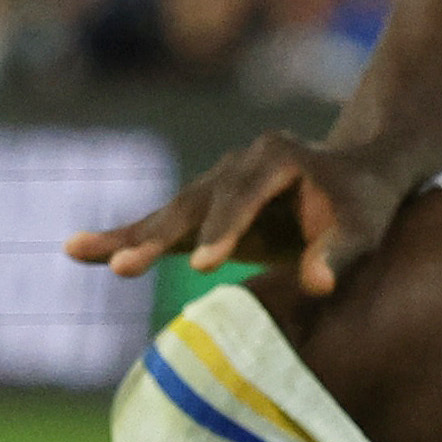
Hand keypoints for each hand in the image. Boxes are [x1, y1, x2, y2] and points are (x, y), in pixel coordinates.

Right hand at [72, 131, 428, 298]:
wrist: (353, 179)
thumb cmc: (363, 205)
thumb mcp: (363, 228)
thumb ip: (339, 254)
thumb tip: (318, 285)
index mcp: (275, 157)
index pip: (244, 194)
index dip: (225, 228)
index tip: (208, 263)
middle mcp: (237, 162)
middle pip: (193, 203)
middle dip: (159, 236)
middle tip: (127, 265)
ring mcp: (215, 185)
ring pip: (167, 215)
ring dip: (126, 238)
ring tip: (78, 252)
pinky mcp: (203, 212)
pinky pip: (160, 227)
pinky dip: (124, 240)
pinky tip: (78, 250)